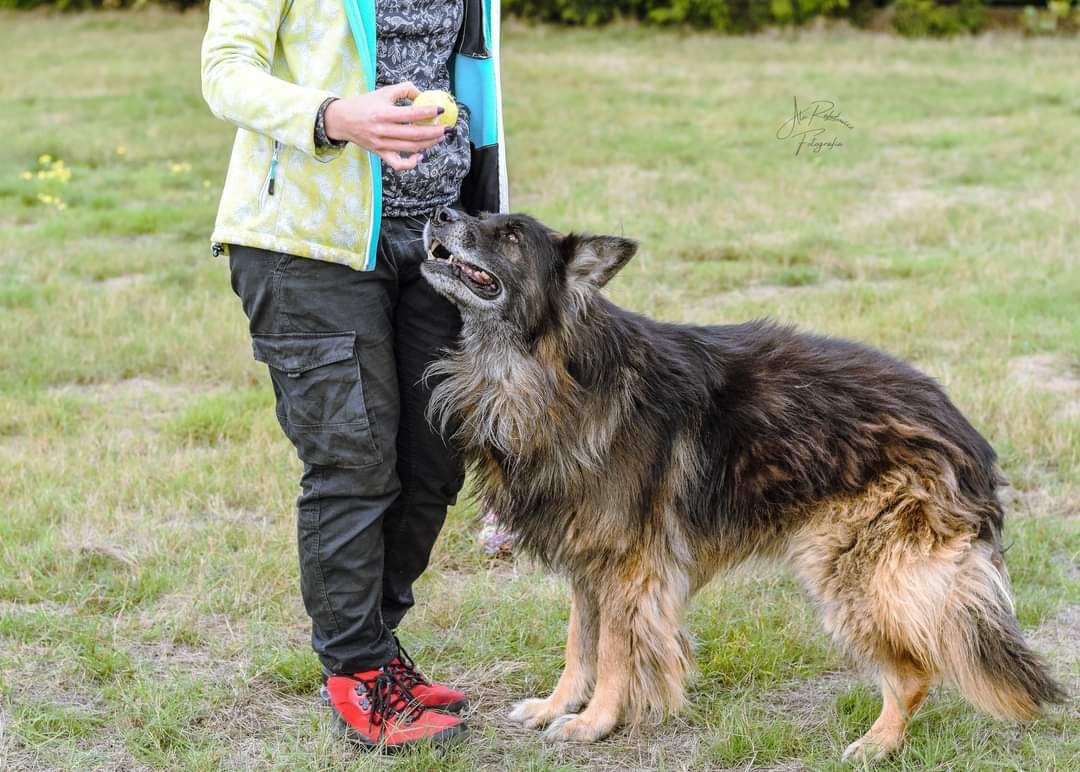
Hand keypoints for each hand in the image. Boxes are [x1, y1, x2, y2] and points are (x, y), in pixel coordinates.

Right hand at [323, 82, 447, 170]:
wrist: (341, 120)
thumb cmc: (364, 104)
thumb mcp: (383, 92)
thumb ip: (404, 89)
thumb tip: (423, 94)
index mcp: (383, 113)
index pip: (411, 113)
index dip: (428, 112)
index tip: (441, 109)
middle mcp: (383, 130)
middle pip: (415, 134)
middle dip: (435, 132)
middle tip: (447, 128)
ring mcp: (382, 144)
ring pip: (410, 148)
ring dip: (428, 144)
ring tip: (439, 137)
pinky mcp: (380, 153)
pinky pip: (398, 163)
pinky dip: (411, 163)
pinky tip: (420, 156)